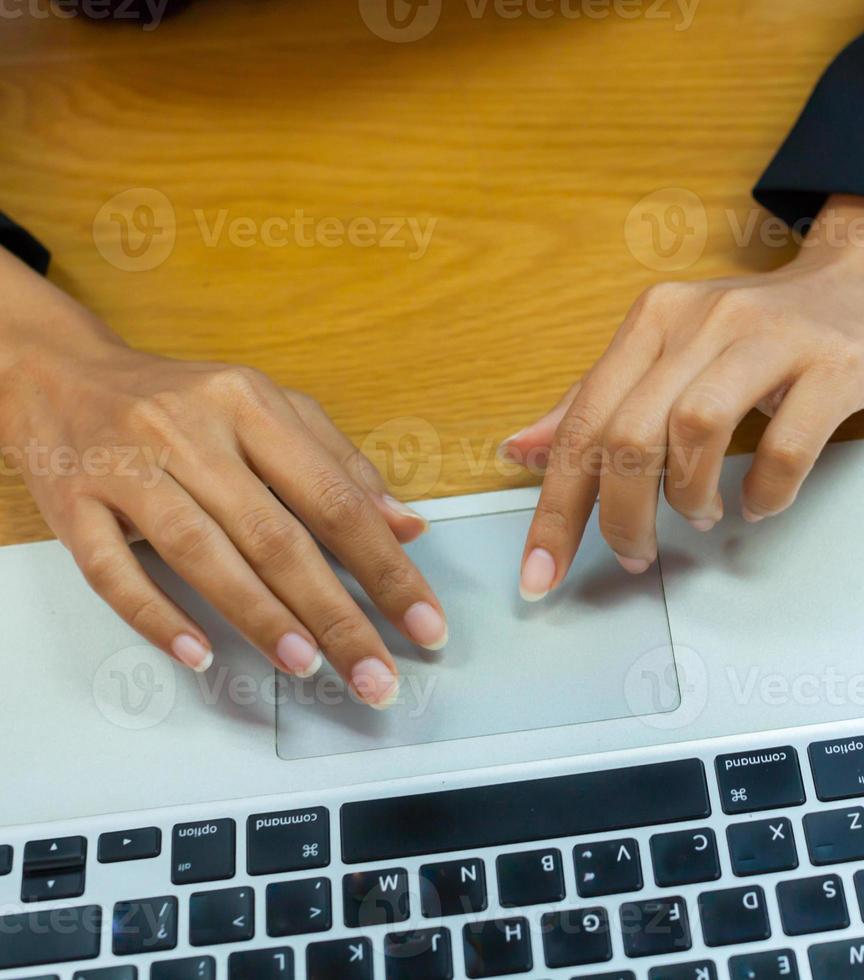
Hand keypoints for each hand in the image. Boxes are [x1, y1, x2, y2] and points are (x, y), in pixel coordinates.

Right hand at [0, 252, 446, 706]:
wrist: (59, 373)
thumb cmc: (181, 401)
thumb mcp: (268, 410)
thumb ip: (340, 465)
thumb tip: (408, 526)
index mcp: (251, 405)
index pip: (335, 499)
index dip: (387, 568)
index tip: (424, 623)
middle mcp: (191, 431)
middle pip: (275, 535)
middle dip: (335, 613)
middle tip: (374, 672)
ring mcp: (126, 468)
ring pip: (203, 552)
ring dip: (260, 616)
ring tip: (307, 664)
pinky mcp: (72, 503)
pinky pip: (113, 570)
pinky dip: (158, 616)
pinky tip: (200, 653)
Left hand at [503, 194, 863, 598]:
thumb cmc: (770, 327)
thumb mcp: (674, 350)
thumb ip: (599, 399)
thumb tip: (520, 451)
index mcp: (656, 319)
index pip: (583, 420)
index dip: (555, 507)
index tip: (538, 574)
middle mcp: (704, 320)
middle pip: (629, 432)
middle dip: (618, 516)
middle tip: (634, 554)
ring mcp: (771, 339)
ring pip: (695, 429)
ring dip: (688, 497)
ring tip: (702, 516)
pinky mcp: (834, 364)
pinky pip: (787, 443)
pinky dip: (766, 490)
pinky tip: (759, 502)